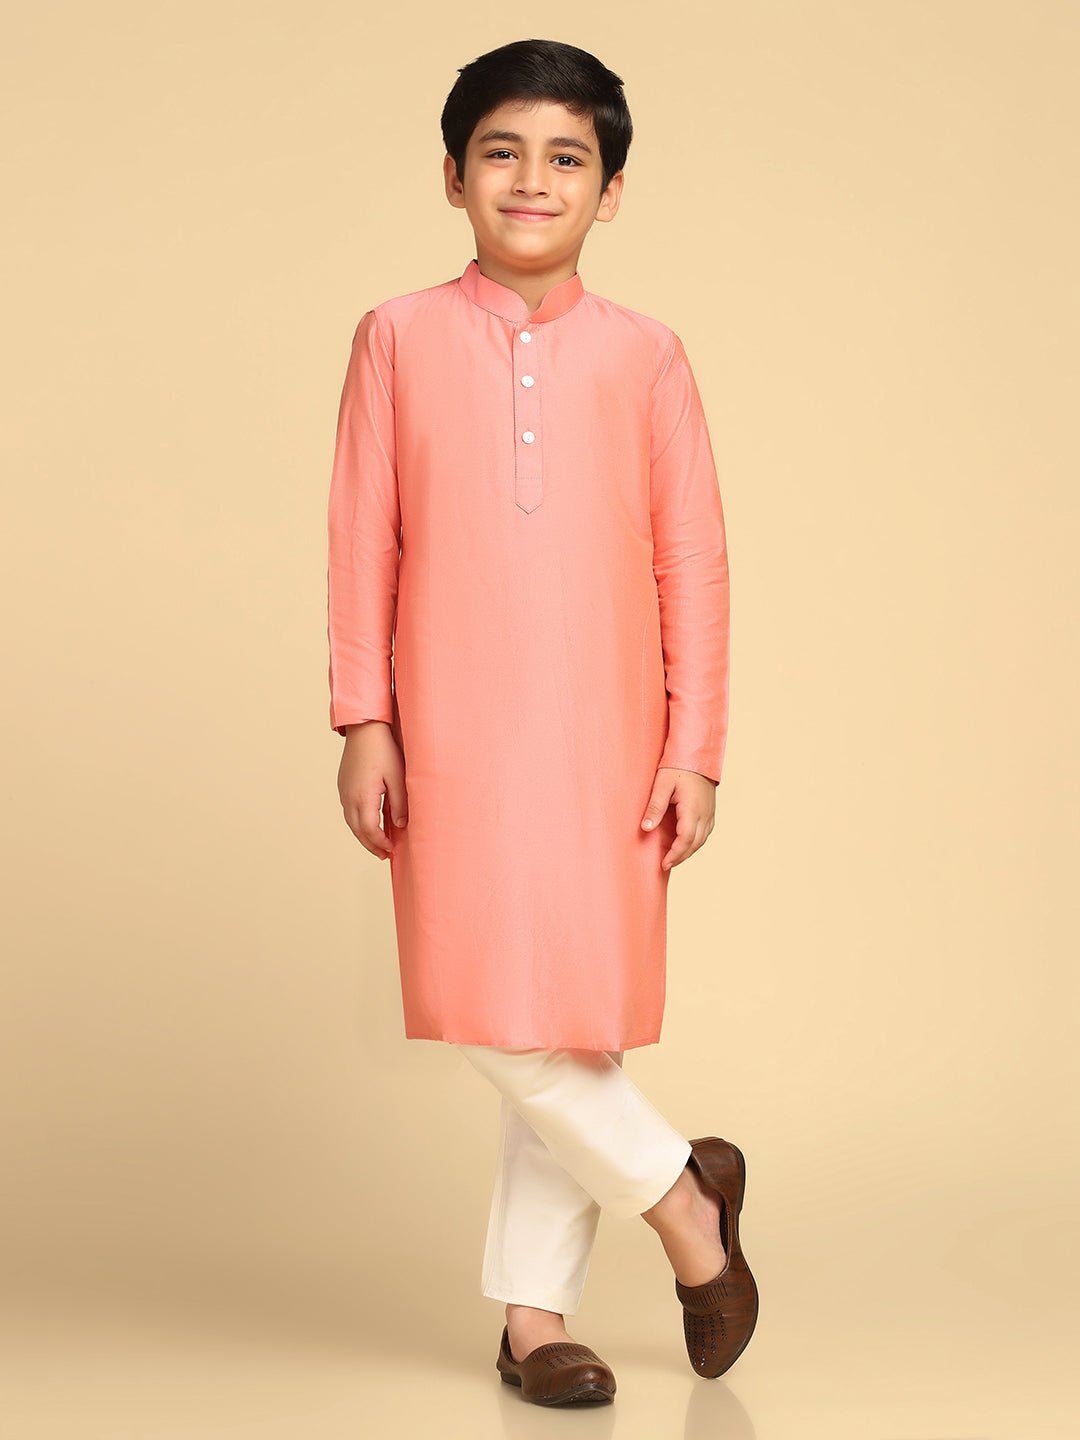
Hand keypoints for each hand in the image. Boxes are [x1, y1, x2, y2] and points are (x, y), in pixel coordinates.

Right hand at [337, 721, 407, 859]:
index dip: (380, 843)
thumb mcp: (397, 778)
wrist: (364, 730)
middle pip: (358, 831)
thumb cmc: (383, 751)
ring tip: (377, 844)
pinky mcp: (343, 786)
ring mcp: (343, 792)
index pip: (370, 830)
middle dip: (371, 845)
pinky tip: (368, 824)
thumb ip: (400, 804)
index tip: (392, 850)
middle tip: (384, 856)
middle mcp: (349, 797)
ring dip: (363, 836)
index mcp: (363, 797)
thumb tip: (400, 826)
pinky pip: (349, 812)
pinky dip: (358, 823)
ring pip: (351, 823)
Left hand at [640, 767, 716, 870]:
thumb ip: (655, 807)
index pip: (685, 839)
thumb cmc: (677, 767)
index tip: (664, 864)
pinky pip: (706, 832)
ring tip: (674, 858)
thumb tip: (646, 828)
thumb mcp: (661, 785)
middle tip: (666, 864)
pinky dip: (696, 842)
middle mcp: (705, 813)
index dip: (675, 854)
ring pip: (702, 840)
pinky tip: (687, 844)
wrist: (697, 754)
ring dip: (689, 851)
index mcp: (692, 809)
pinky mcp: (711, 810)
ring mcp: (710, 812)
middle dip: (681, 856)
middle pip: (695, 843)